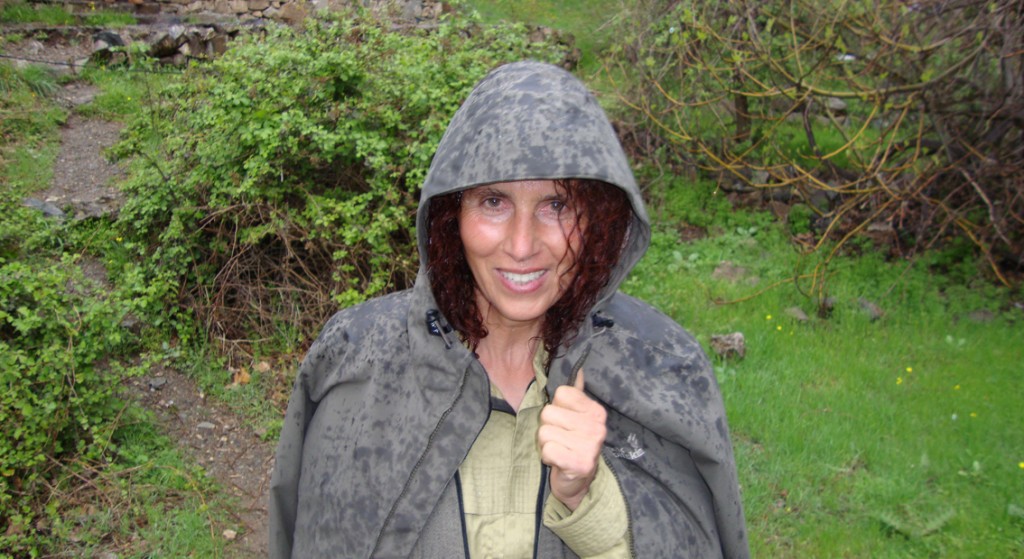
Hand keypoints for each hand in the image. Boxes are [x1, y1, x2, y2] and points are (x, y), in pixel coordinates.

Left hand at [538, 369, 606, 510]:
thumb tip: (578, 369)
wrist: (579, 482)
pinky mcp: (579, 464)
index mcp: (596, 412)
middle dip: (548, 428)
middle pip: (548, 413)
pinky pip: (547, 450)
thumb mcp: (577, 417)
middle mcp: (597, 427)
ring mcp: (590, 446)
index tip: (565, 422)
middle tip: (561, 440)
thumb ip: (576, 394)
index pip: (561, 393)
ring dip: (546, 444)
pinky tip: (559, 461)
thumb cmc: (574, 444)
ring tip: (560, 450)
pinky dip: (548, 457)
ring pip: (544, 432)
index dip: (556, 408)